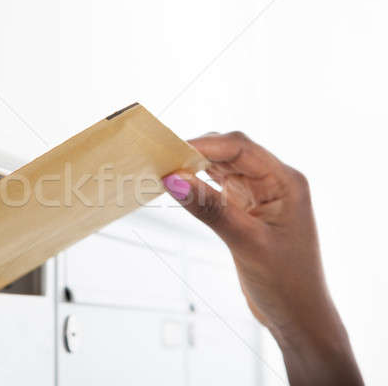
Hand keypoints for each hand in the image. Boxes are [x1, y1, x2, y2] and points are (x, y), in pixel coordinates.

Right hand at [163, 131, 362, 385]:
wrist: (298, 316)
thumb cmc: (287, 282)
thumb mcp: (246, 242)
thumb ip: (209, 208)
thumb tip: (173, 179)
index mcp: (285, 181)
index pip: (240, 149)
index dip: (204, 145)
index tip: (171, 151)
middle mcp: (273, 182)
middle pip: (230, 153)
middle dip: (196, 152)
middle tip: (162, 160)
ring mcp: (259, 195)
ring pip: (221, 168)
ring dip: (194, 168)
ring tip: (165, 169)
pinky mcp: (245, 209)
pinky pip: (217, 188)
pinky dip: (198, 186)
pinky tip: (180, 187)